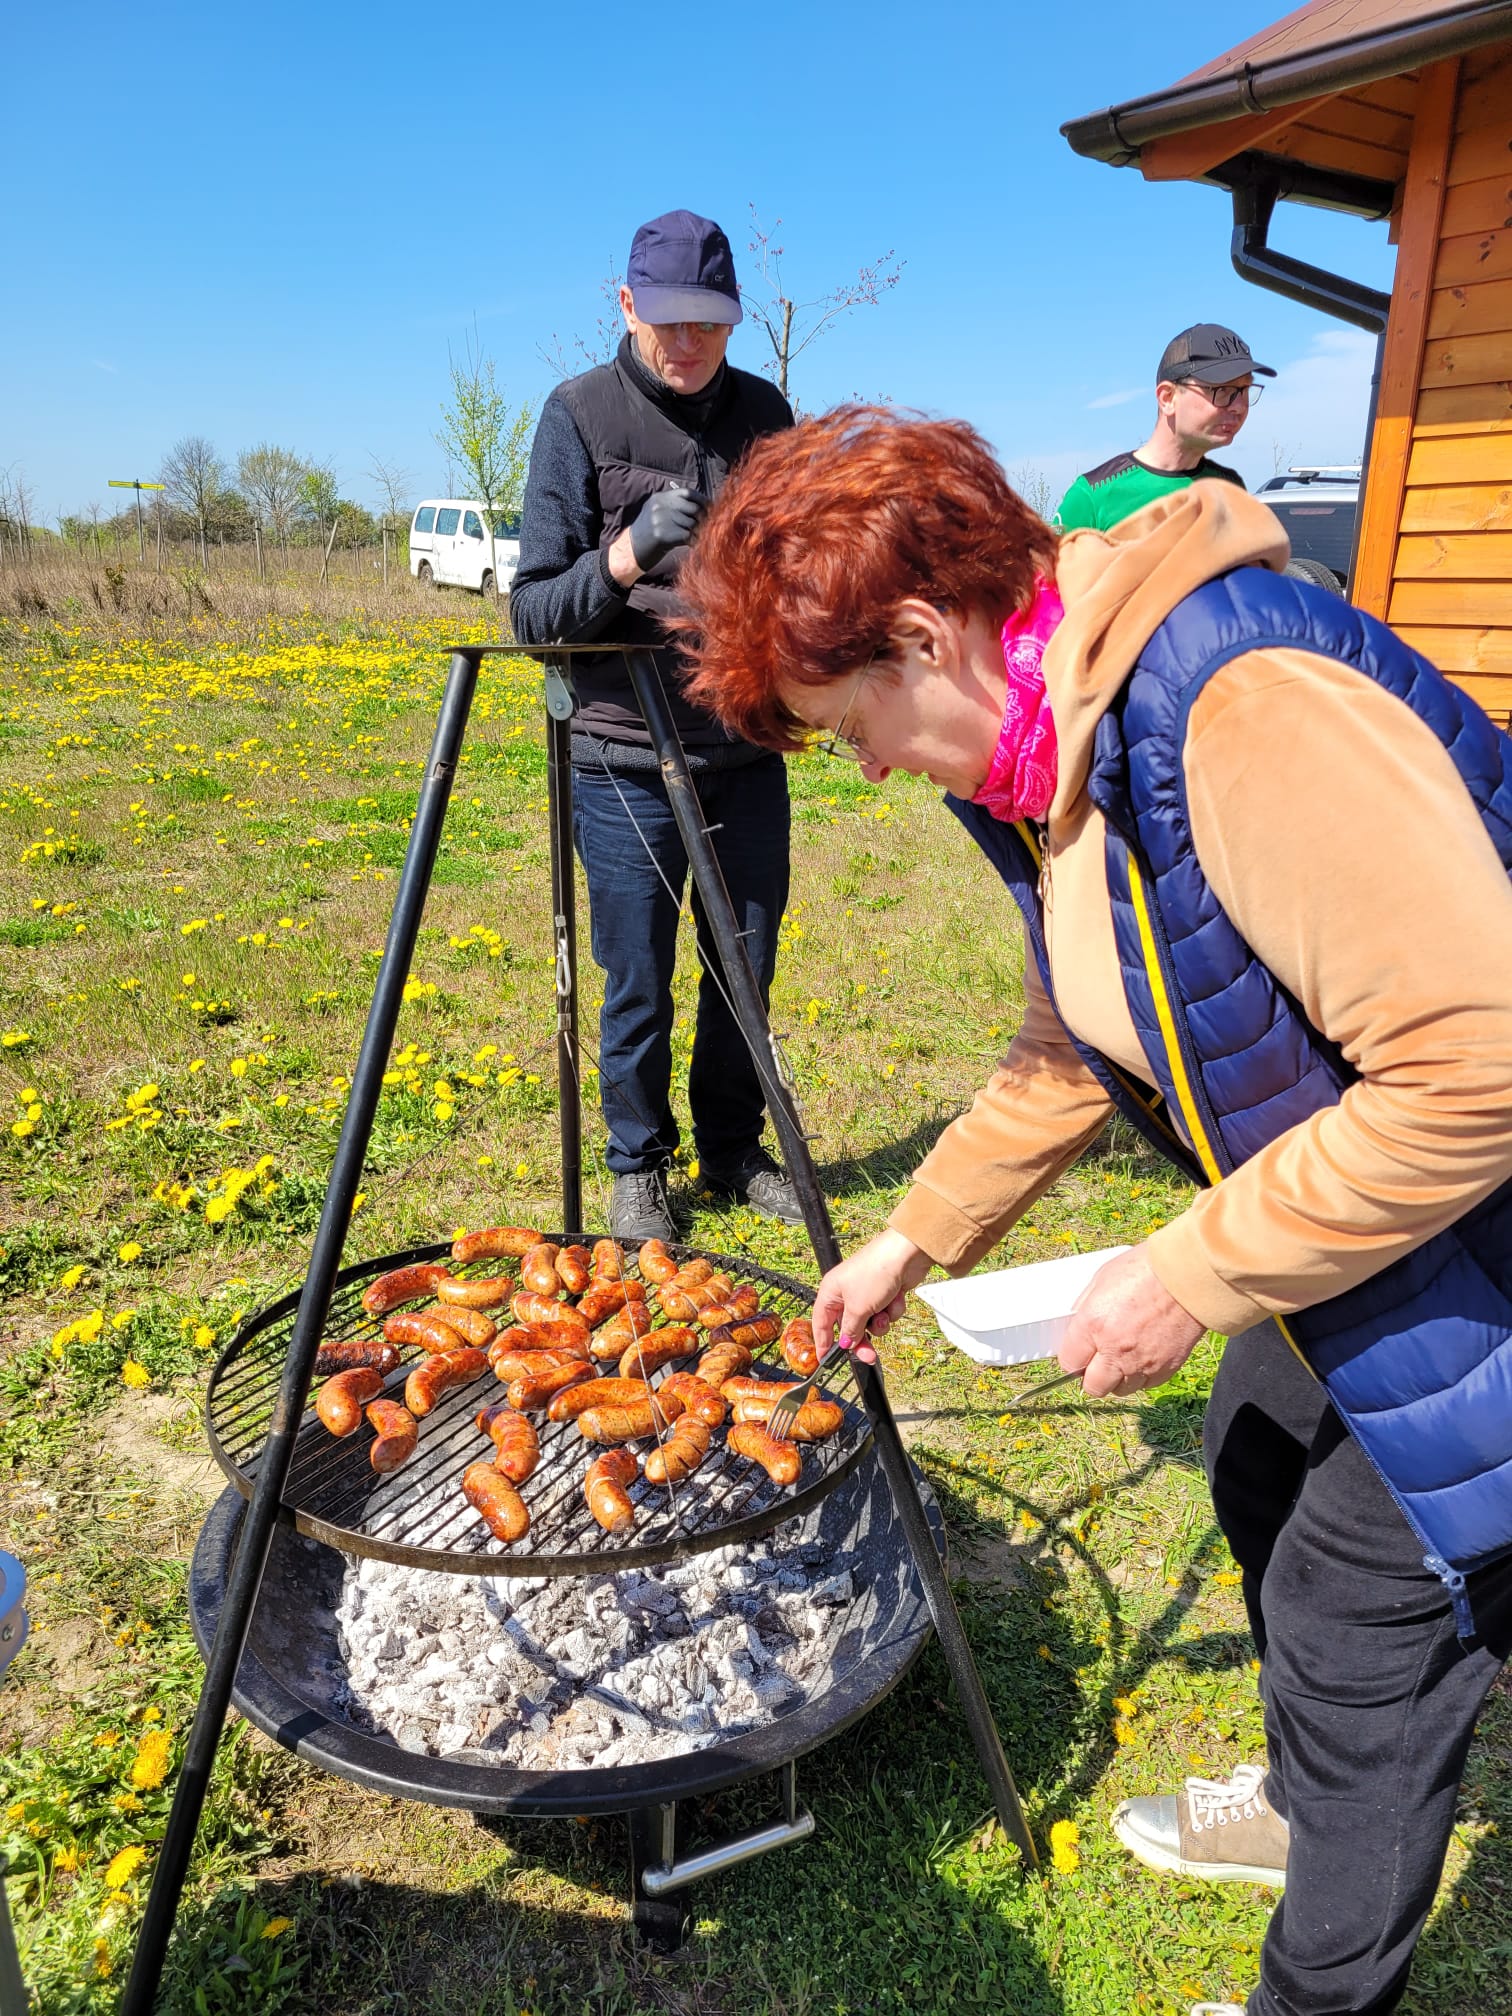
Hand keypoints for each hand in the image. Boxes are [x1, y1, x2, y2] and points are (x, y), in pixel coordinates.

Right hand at [628, 485, 705, 574]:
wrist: (629, 550)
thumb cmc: (648, 535)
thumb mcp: (657, 514)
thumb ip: (675, 508)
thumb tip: (703, 508)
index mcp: (659, 498)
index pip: (687, 492)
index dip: (702, 500)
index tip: (711, 508)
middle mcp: (660, 506)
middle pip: (692, 508)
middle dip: (704, 519)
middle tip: (708, 528)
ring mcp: (660, 520)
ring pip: (692, 523)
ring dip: (699, 532)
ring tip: (698, 538)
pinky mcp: (662, 535)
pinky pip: (687, 536)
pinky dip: (694, 541)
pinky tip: (693, 545)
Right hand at [812, 1229, 934, 1363]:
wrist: (905, 1254)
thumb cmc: (874, 1273)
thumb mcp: (858, 1308)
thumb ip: (850, 1329)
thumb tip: (846, 1343)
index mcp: (831, 1292)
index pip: (821, 1322)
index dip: (823, 1341)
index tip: (826, 1359)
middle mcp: (846, 1293)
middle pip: (849, 1327)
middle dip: (861, 1340)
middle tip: (869, 1355)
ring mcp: (867, 1293)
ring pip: (870, 1323)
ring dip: (880, 1322)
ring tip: (885, 1312)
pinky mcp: (885, 1294)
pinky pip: (885, 1313)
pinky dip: (892, 1310)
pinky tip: (896, 1298)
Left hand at [1057, 1244, 1203, 1397]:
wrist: (1191, 1274)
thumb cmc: (1146, 1269)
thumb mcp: (1102, 1278)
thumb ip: (1085, 1306)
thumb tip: (1076, 1325)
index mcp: (1093, 1324)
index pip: (1069, 1362)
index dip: (1072, 1358)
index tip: (1078, 1352)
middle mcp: (1116, 1349)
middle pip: (1093, 1386)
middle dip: (1091, 1375)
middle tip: (1097, 1359)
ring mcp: (1142, 1362)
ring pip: (1120, 1389)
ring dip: (1117, 1377)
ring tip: (1123, 1356)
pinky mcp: (1167, 1368)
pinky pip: (1146, 1384)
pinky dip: (1142, 1375)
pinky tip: (1144, 1355)